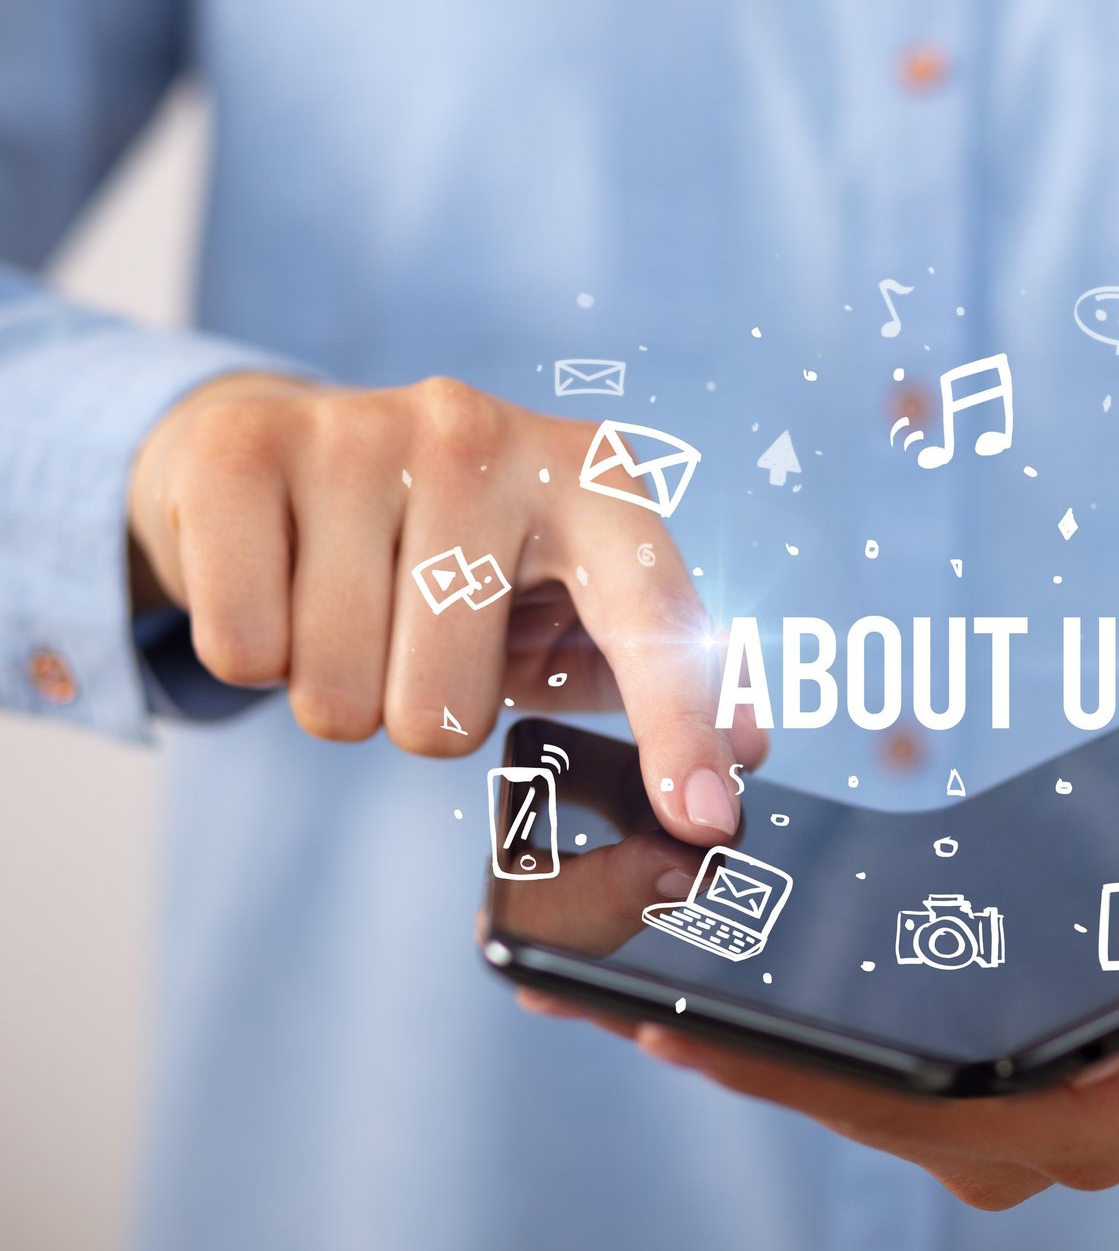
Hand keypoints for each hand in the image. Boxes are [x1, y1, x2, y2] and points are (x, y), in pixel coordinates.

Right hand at [128, 372, 763, 842]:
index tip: (703, 818)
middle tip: (417, 637)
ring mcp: (362, 432)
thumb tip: (743, 757)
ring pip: (335, 693)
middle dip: (421, 713)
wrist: (293, 452)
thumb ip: (663, 675)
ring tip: (348, 605)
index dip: (680, 726)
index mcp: (593, 481)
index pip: (650, 622)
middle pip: (442, 716)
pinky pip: (243, 652)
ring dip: (334, 686)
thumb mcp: (570, 602)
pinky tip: (281, 583)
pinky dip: (254, 652)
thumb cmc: (464, 554)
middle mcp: (484, 439)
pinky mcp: (244, 447)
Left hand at [525, 889, 1118, 1207]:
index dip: (790, 1070)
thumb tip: (1098, 964)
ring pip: (865, 1098)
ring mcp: (1020, 1128)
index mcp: (1094, 1107)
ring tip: (638, 990)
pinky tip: (736, 997)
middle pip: (862, 1105)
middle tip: (609, 999)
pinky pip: (887, 1078)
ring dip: (756, 1048)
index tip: (681, 1028)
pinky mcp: (1003, 1093)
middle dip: (737, 1054)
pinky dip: (809, 1042)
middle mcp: (1044, 1140)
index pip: (911, 1104)